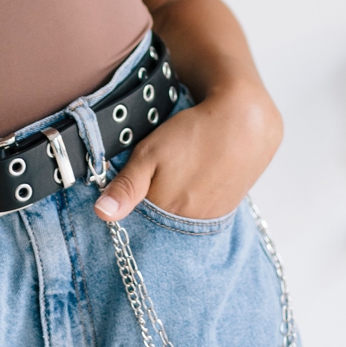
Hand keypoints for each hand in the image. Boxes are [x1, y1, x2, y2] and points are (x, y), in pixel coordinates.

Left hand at [93, 80, 281, 224]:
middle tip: (156, 175)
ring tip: (176, 175)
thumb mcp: (150, 154)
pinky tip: (191, 180)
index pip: (136, 222)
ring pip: (179, 218)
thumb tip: (101, 214)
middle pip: (158, 222)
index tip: (125, 192)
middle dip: (149, 207)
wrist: (244, 124)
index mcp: (166, 210)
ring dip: (172, 205)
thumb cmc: (193, 135)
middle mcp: (189, 222)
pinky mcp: (225, 209)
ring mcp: (210, 217)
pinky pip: (200, 213)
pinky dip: (191, 200)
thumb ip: (126, 186)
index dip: (127, 206)